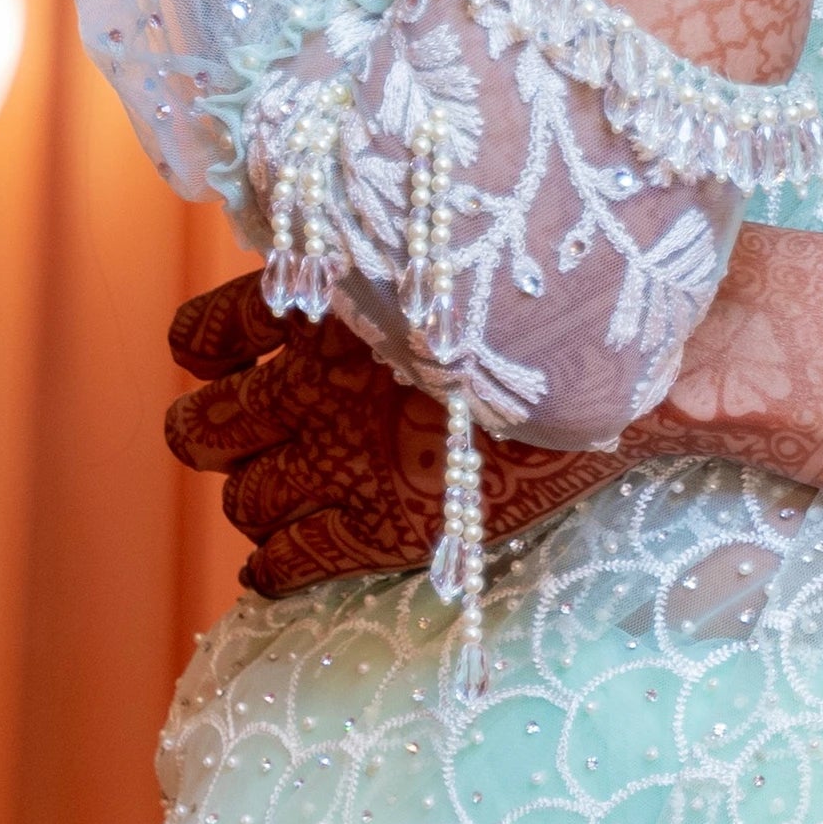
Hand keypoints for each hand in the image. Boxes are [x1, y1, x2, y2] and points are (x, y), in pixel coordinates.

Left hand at [161, 276, 624, 598]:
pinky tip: (275, 565)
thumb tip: (337, 270)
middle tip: (234, 432)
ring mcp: (340, 463)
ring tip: (279, 492)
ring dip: (254, 496)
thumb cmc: (541, 291)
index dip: (204, 351)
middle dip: (209, 432)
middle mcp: (311, 385)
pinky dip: (270, 568)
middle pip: (202, 428)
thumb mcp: (440, 255)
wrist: (621, 362)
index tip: (223, 356)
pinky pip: (286, 564)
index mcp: (321, 308)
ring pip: (241, 500)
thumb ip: (375, 269)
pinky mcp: (379, 527)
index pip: (205, 334)